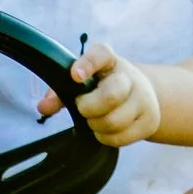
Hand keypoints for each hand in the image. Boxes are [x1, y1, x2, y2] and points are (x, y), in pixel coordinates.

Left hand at [38, 40, 159, 147]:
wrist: (141, 95)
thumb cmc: (102, 86)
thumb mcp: (83, 82)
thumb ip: (60, 91)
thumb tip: (43, 107)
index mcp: (110, 61)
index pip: (101, 55)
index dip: (87, 64)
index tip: (75, 76)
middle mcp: (130, 76)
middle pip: (111, 96)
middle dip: (89, 108)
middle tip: (83, 108)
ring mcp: (143, 99)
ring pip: (113, 122)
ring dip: (96, 126)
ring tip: (95, 119)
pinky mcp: (149, 121)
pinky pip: (119, 139)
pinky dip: (106, 138)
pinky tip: (106, 129)